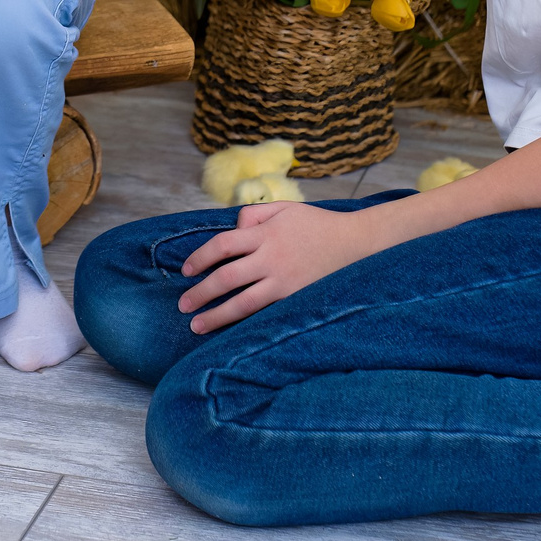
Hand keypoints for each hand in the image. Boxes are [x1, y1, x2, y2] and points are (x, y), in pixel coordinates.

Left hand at [176, 201, 380, 333]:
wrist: (357, 244)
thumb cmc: (317, 225)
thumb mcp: (285, 208)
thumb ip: (254, 214)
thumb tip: (233, 229)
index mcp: (266, 233)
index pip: (222, 246)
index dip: (200, 258)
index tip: (187, 271)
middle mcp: (272, 258)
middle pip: (226, 278)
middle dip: (201, 293)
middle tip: (183, 305)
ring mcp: (284, 282)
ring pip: (242, 303)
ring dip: (216, 316)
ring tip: (197, 326)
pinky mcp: (296, 299)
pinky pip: (264, 312)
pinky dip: (244, 323)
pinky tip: (230, 332)